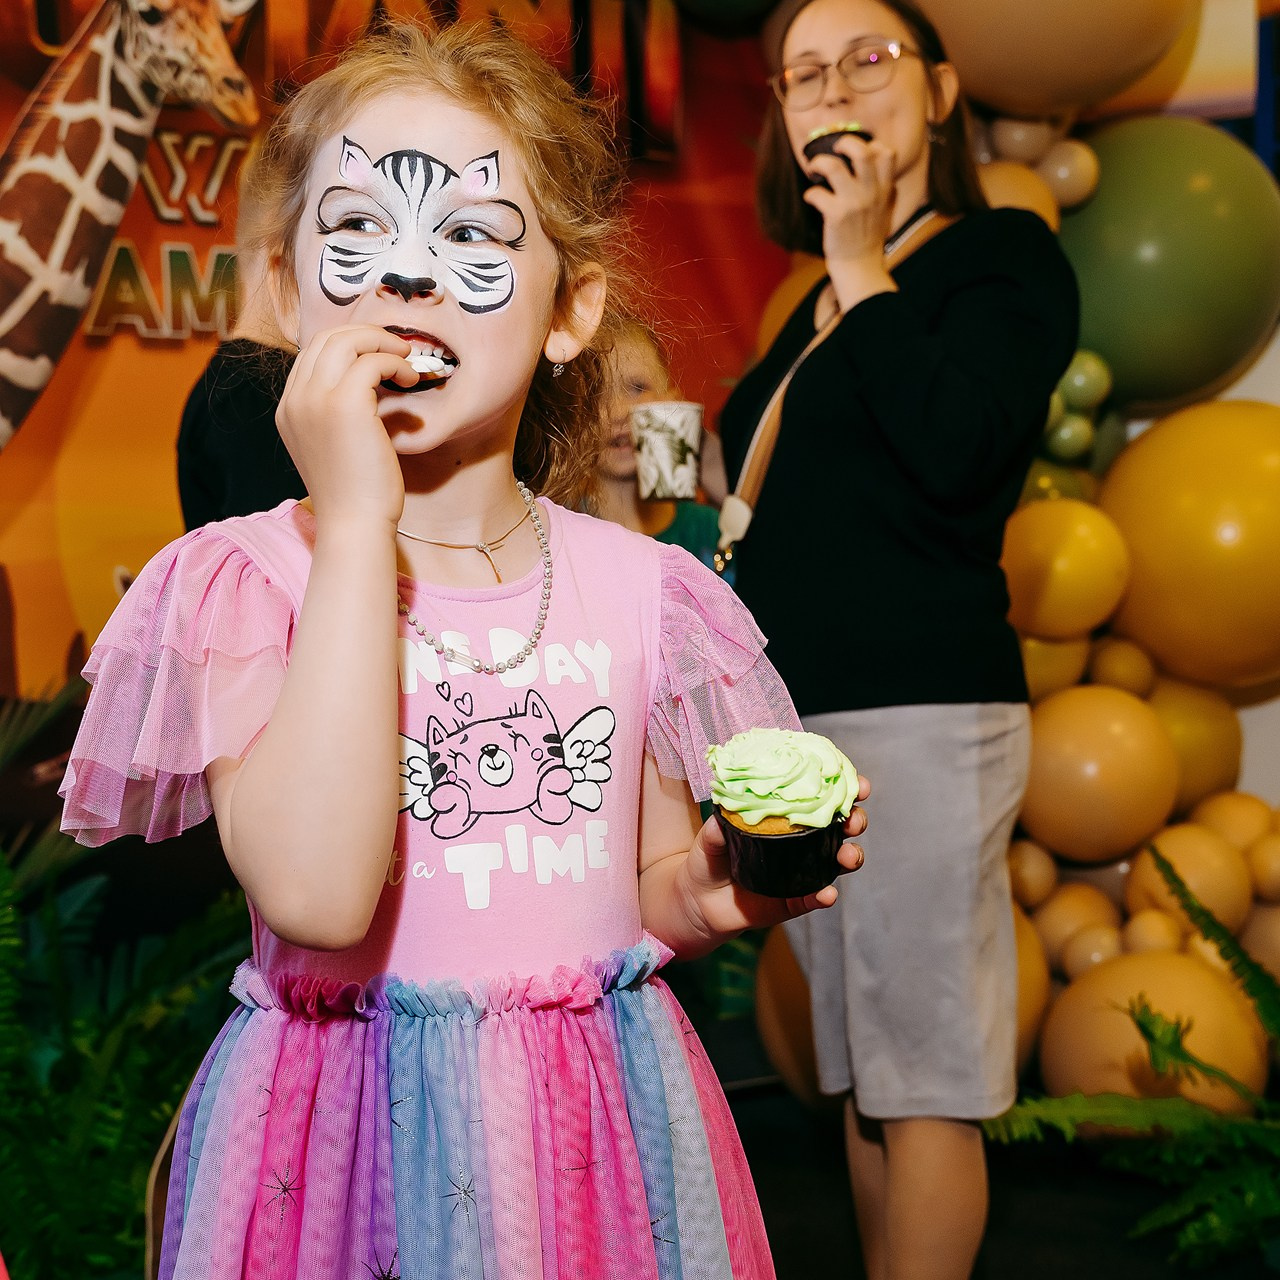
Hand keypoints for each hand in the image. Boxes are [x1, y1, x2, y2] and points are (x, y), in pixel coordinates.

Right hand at [275, 325, 416, 526]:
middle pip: (326, 339)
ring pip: (346, 341)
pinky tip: (411, 380)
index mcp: (289, 409)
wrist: (355, 524)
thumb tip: (378, 386)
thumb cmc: (357, 493)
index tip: (379, 355)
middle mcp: (295, 399)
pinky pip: (371, 360)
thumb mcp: (338, 445)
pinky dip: (395, 363)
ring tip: (407, 360)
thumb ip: (342, 413)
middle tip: (397, 349)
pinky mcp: (344, 404)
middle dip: (366, 336)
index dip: (349, 346)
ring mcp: (314, 399)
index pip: (313, 355)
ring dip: (381, 343)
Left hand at [679, 773, 870, 939]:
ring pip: (839, 861)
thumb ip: (718, 826)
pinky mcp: (796, 900)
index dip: (845, 788)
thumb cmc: (710, 858)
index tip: (858, 785)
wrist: (700, 902)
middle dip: (856, 820)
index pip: (822, 797)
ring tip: (847, 856)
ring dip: (851, 856)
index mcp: (788, 816)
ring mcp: (803, 871)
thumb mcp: (710, 837)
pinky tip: (827, 893)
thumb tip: (725, 813)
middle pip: (842, 827)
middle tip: (853, 820)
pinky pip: (816, 898)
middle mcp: (803, 841)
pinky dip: (825, 895)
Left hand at [803, 138, 898, 310]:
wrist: (860, 268)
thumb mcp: (882, 210)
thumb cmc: (866, 238)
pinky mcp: (836, 216)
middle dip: (844, 142)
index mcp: (884, 190)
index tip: (857, 150)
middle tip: (834, 148)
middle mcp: (871, 193)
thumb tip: (868, 165)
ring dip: (819, 163)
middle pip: (862, 152)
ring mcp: (853, 204)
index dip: (871, 145)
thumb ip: (879, 188)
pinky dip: (810, 193)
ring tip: (815, 168)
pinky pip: (816, 193)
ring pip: (834, 167)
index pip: (886, 153)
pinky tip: (812, 199)